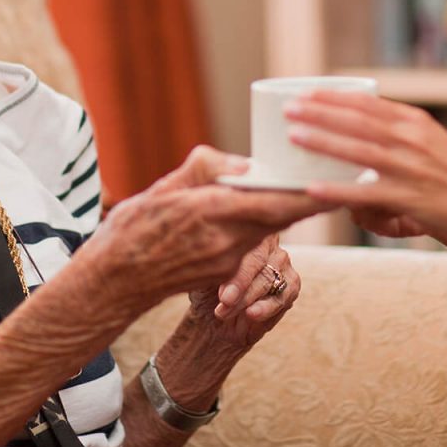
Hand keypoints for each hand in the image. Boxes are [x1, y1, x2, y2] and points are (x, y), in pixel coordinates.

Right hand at [89, 146, 325, 310]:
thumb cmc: (132, 230)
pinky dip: (261, 227)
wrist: (113, 283)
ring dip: (284, 212)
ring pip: (267, 231)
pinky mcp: (222, 273)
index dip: (307, 194)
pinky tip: (262, 212)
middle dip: (307, 199)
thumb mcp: (164, 189)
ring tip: (301, 189)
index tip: (333, 179)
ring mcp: (226, 261)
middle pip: (280, 218)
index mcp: (212, 213)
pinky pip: (251, 246)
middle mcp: (225, 241)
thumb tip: (244, 163)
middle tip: (332, 179)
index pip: (273, 203)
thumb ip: (205, 170)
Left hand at [187, 235, 299, 350]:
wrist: (212, 318)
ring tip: (225, 313)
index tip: (223, 295)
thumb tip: (214, 258)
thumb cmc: (204, 288)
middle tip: (223, 305)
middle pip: (259, 263)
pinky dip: (266, 308)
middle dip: (240, 288)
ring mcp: (284, 263)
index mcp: (247, 230)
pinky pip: (283, 297)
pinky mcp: (292, 285)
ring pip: (269, 280)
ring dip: (247, 300)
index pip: (247, 246)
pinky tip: (251, 315)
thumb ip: (213, 264)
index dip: (237, 273)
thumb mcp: (203, 274)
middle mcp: (270, 242)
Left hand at [282, 91, 446, 241]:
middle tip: (289, 107)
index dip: (334, 96)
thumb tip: (364, 126)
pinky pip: (366, 193)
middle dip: (320, 112)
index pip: (367, 103)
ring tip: (294, 135)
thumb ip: (401, 132)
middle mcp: (412, 140)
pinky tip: (313, 187)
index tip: (307, 91)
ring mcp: (411, 169)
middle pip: (357, 120)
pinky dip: (338, 190)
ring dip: (323, 141)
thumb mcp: (433, 141)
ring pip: (358, 150)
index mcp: (416, 123)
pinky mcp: (411, 199)